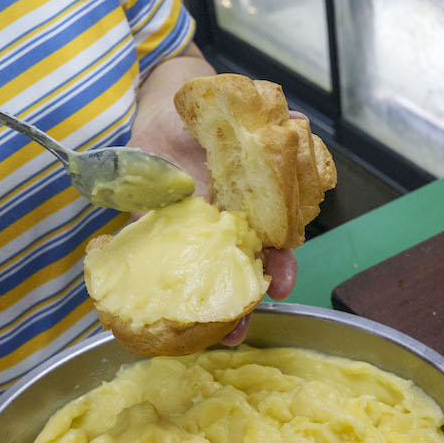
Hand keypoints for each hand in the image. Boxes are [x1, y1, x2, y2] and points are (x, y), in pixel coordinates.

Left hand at [128, 83, 299, 344]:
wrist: (165, 109)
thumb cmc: (208, 120)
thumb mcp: (240, 122)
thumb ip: (267, 129)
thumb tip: (295, 120)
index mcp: (245, 209)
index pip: (268, 247)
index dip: (279, 268)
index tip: (281, 286)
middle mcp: (219, 227)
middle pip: (234, 273)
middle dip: (240, 304)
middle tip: (238, 329)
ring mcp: (185, 230)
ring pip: (197, 274)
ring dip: (203, 306)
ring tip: (207, 334)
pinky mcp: (148, 223)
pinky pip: (148, 253)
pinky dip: (149, 278)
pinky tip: (153, 305)